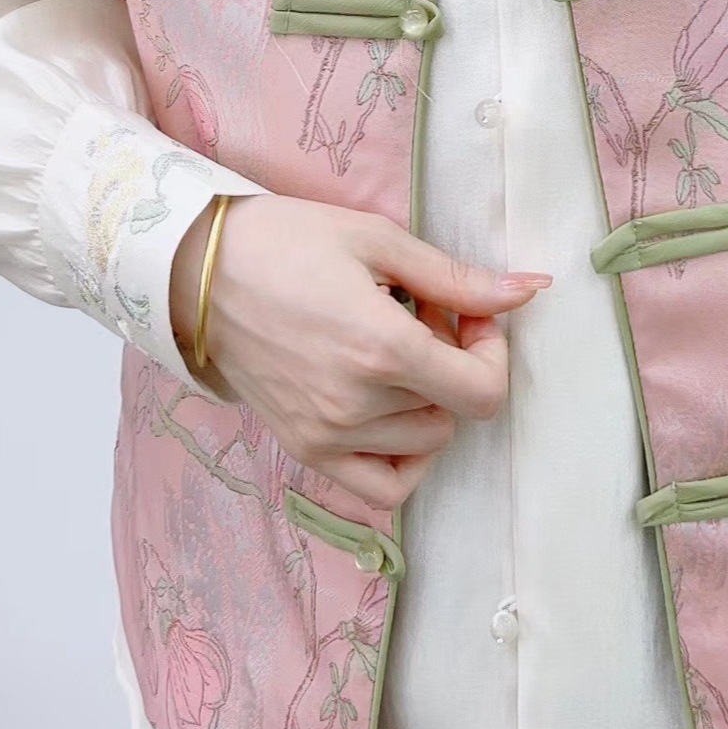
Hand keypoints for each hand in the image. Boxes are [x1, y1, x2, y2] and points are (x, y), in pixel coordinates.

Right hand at [171, 195, 550, 511]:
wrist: (195, 270)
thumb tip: (531, 290)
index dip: (492, 352)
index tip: (466, 314)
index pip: (483, 391)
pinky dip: (402, 457)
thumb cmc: (286, 241)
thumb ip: (457, 277)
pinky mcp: (304, 448)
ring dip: (428, 401)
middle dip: (456, 364)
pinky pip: (380, 487)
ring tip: (394, 349)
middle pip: (455, 413)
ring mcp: (327, 435)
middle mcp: (356, 405)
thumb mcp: (378, 241)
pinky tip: (390, 408)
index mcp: (381, 349)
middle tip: (424, 316)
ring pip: (424, 444)